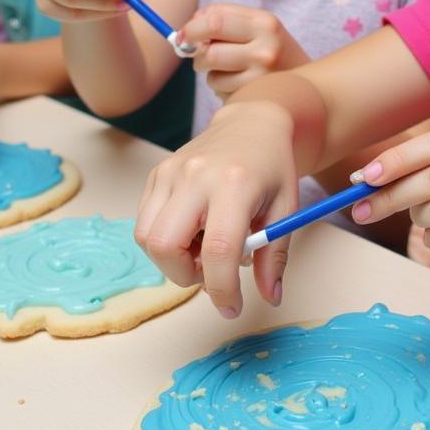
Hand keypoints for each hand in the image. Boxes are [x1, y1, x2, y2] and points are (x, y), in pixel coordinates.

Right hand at [134, 101, 297, 316]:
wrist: (252, 123)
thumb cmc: (271, 167)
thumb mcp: (285, 210)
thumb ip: (275, 256)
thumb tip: (269, 297)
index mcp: (234, 185)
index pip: (217, 250)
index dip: (222, 290)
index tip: (230, 307)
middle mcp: (195, 176)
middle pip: (164, 246)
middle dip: (184, 275)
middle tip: (210, 270)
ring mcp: (170, 172)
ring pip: (146, 237)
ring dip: (170, 258)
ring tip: (201, 247)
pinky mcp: (156, 174)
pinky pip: (144, 222)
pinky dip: (163, 239)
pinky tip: (191, 230)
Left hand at [179, 4, 308, 100]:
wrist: (309, 84)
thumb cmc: (273, 49)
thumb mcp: (257, 26)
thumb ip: (224, 19)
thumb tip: (188, 27)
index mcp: (265, 22)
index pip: (215, 20)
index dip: (192, 28)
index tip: (183, 36)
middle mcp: (266, 48)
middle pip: (209, 51)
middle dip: (196, 55)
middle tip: (200, 55)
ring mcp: (262, 76)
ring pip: (212, 76)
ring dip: (211, 74)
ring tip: (229, 70)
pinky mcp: (256, 97)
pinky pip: (221, 93)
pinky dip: (222, 89)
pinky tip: (240, 84)